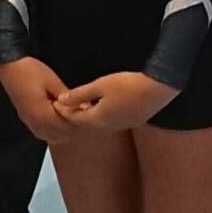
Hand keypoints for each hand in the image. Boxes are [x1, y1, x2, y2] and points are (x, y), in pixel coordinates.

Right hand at [0, 57, 75, 143]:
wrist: (9, 67)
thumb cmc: (30, 71)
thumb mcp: (52, 81)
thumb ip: (66, 97)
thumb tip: (81, 106)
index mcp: (42, 114)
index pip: (66, 126)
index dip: (78, 119)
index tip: (86, 110)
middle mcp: (35, 123)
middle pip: (59, 134)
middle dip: (72, 125)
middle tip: (81, 111)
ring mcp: (29, 122)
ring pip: (51, 136)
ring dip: (63, 129)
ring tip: (72, 114)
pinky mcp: (26, 118)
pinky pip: (42, 132)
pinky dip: (53, 130)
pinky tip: (58, 119)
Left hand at [55, 70, 177, 131]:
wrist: (157, 89)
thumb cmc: (128, 85)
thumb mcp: (100, 85)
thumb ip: (80, 94)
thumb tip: (62, 101)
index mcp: (98, 119)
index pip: (73, 119)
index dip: (63, 111)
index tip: (55, 104)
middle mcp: (107, 127)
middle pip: (84, 125)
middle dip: (72, 116)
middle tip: (63, 107)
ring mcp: (120, 126)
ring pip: (97, 125)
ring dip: (86, 117)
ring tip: (80, 106)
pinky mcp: (130, 122)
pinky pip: (109, 122)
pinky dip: (99, 116)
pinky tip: (101, 107)